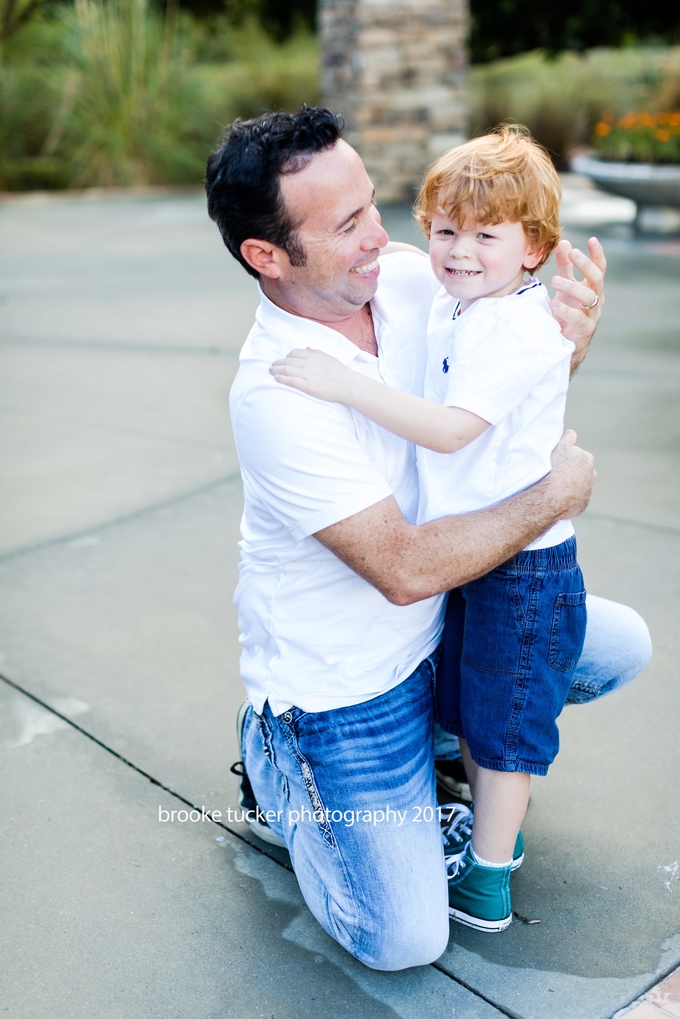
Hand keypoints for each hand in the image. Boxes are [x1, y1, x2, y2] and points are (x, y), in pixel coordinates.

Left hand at [270, 347, 355, 402]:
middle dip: (277, 363)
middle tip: (271, 367)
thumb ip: (316, 353)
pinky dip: (282, 379)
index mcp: (314, 356)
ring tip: (271, 372)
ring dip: (276, 370)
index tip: (282, 361)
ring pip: (286, 370)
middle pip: (287, 361)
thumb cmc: (340, 372)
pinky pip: (291, 381)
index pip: (294, 353)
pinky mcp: (308, 386)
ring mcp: (308, 374)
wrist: (349, 385)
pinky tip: (276, 379)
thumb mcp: (328, 358)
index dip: (286, 357)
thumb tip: (307, 348)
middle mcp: (309, 363)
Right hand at [548, 430, 595, 517]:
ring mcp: (588, 490)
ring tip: (558, 487)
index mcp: (587, 459)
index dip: (568, 456)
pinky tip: (560, 497)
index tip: (559, 460)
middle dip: (572, 470)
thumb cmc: (556, 469)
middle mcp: (591, 474)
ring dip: (573, 484)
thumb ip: (568, 438)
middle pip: (581, 469)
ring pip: (580, 484)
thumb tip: (572, 435)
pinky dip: (571, 497)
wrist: (554, 497)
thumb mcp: (560, 447)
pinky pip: (577, 499)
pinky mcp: (583, 504)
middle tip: (557, 473)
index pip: (578, 453)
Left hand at [550, 237, 605, 365]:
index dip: (597, 254)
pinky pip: (578, 318)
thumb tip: (564, 243)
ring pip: (588, 297)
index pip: (599, 268)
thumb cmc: (568, 311)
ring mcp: (593, 314)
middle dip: (586, 265)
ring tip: (554, 280)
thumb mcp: (566, 286)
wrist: (567, 342)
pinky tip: (554, 303)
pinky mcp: (585, 329)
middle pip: (597, 279)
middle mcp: (596, 299)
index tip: (592, 240)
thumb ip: (566, 267)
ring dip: (571, 287)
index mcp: (593, 287)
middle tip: (572, 254)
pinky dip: (566, 311)